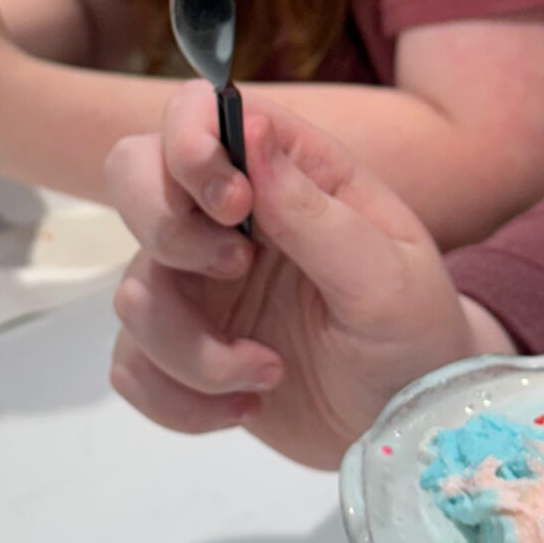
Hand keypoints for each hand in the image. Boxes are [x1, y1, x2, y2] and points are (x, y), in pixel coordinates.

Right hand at [105, 84, 502, 469]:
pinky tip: (244, 407)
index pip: (197, 112)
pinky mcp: (179, 353)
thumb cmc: (412, 338)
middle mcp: (229, 220)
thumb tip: (252, 130)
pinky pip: (131, 366)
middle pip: (132, 176)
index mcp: (287, 174)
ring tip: (269, 372)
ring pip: (133, 293)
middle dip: (166, 231)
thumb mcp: (386, 278)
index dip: (190, 145)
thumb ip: (315, 211)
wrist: (406, 429)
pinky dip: (179, 400)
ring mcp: (196, 286)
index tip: (234, 205)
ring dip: (193, 349)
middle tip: (236, 271)